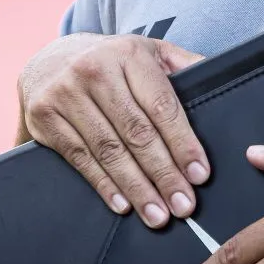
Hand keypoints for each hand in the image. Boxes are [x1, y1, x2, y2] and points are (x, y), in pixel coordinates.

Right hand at [18, 32, 208, 226]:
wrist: (50, 58)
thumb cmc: (112, 58)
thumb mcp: (148, 50)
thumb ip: (182, 63)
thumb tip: (219, 74)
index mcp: (129, 54)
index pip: (162, 104)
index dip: (182, 142)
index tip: (199, 173)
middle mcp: (96, 71)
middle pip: (137, 132)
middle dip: (164, 173)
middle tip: (183, 204)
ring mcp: (66, 94)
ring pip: (109, 150)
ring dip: (136, 187)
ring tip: (158, 213)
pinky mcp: (45, 118)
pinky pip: (79, 158)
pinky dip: (103, 185)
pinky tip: (124, 204)